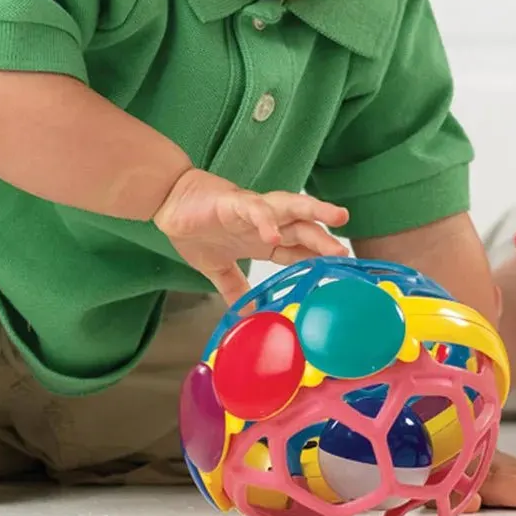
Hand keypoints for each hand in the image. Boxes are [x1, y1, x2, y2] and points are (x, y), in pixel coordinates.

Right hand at [154, 168, 349, 301]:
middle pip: (304, 228)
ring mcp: (253, 211)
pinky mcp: (234, 203)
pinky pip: (254, 210)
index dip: (318, 258)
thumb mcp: (217, 268)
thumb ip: (233, 287)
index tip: (341, 270)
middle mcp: (266, 223)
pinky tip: (273, 235)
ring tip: (336, 218)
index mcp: (265, 240)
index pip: (299, 249)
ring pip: (292, 207)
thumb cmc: (196, 228)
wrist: (169, 201)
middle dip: (325, 238)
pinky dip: (265, 221)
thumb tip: (245, 313)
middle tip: (346, 252)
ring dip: (315, 212)